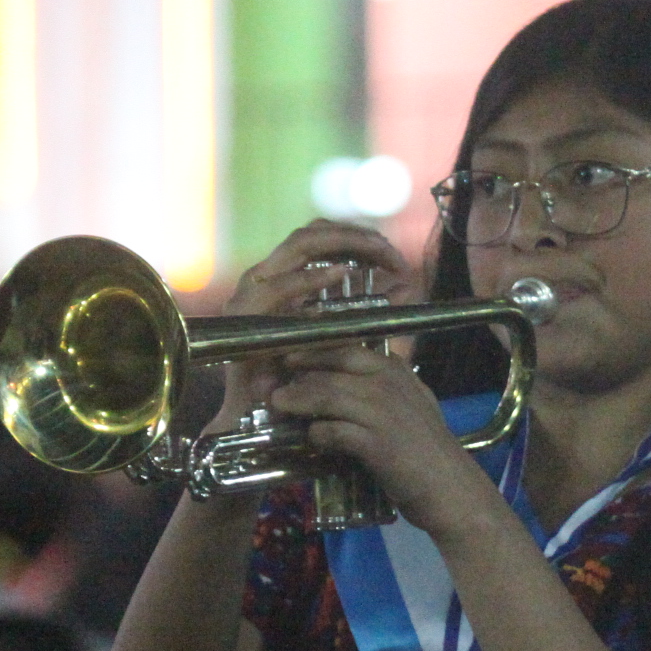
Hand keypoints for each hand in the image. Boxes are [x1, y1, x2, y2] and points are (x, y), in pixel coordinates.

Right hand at [216, 222, 414, 425]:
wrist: (256, 418)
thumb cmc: (297, 380)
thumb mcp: (337, 339)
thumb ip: (364, 312)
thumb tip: (405, 289)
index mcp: (284, 279)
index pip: (320, 238)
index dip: (357, 237)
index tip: (392, 255)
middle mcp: (266, 277)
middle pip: (312, 232)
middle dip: (356, 235)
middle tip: (391, 252)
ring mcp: (253, 291)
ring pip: (299, 245)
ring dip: (343, 244)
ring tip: (376, 253)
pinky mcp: (244, 314)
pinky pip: (280, 286)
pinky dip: (311, 278)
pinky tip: (341, 273)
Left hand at [269, 348, 501, 537]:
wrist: (449, 487)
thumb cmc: (428, 449)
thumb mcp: (413, 404)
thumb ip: (386, 386)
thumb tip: (348, 380)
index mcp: (395, 371)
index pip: (346, 348)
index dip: (314, 350)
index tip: (290, 355)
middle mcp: (388, 384)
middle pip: (331, 369)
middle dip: (298, 373)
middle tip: (275, 383)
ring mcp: (382, 412)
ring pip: (327, 396)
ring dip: (298, 401)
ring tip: (279, 406)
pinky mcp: (376, 442)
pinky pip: (334, 431)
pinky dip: (318, 434)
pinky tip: (311, 438)